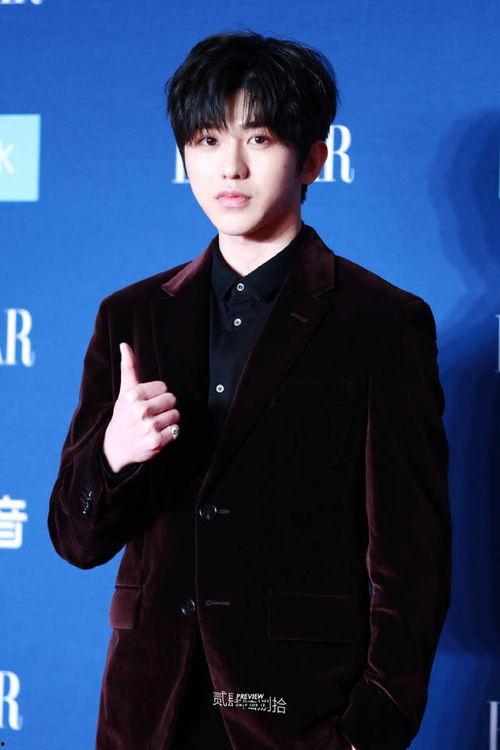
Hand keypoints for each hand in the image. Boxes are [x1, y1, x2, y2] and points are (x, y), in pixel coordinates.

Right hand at [102, 342, 180, 471]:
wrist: (115, 446)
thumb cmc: (123, 415)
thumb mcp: (124, 392)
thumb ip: (129, 368)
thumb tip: (125, 345)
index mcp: (133, 395)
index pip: (163, 387)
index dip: (157, 394)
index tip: (147, 402)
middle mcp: (140, 410)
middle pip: (172, 399)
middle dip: (165, 406)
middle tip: (152, 413)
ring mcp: (148, 427)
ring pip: (175, 415)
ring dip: (168, 420)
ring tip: (155, 424)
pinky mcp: (156, 441)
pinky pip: (176, 430)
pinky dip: (169, 433)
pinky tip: (157, 434)